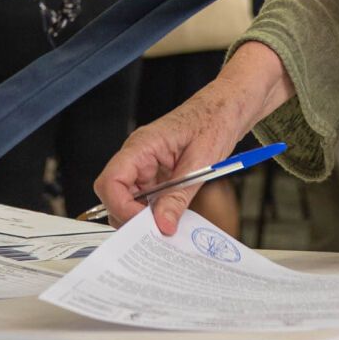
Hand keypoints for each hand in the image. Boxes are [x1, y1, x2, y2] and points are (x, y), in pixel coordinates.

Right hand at [95, 41, 290, 232]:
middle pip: (114, 194)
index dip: (120, 207)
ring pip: (128, 199)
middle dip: (130, 216)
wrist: (227, 107)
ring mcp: (145, 164)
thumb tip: (162, 225)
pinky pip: (146, 197)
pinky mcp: (156, 172)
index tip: (144, 225)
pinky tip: (171, 217)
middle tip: (156, 232)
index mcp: (142, 145)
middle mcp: (137, 155)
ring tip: (166, 225)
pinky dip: (155, 211)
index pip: (110, 181)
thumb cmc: (215, 120)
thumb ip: (178, 195)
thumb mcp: (201, 162)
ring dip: (144, 215)